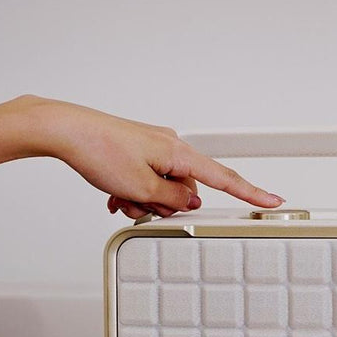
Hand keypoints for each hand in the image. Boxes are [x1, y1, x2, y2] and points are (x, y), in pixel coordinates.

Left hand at [0, 95, 283, 218]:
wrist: (63, 130)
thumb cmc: (98, 150)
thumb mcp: (141, 188)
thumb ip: (172, 200)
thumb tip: (189, 201)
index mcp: (179, 153)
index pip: (224, 179)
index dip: (251, 193)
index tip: (273, 201)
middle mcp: (170, 146)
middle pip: (186, 190)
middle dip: (165, 206)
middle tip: (137, 206)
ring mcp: (152, 147)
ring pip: (163, 187)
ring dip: (144, 201)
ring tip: (119, 199)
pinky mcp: (135, 150)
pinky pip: (146, 179)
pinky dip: (134, 192)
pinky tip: (114, 196)